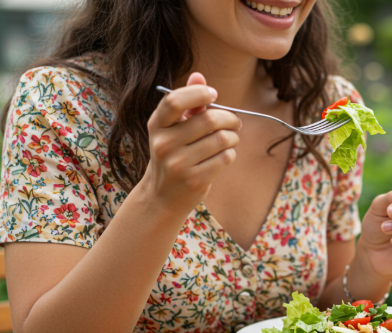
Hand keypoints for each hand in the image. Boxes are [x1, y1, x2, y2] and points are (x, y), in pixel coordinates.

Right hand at [138, 73, 241, 215]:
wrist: (163, 196)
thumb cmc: (174, 154)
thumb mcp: (173, 128)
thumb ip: (188, 103)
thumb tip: (199, 76)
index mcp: (156, 125)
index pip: (174, 101)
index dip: (198, 94)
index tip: (214, 94)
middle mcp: (163, 144)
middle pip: (209, 120)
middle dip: (230, 118)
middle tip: (235, 122)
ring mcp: (178, 164)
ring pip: (222, 139)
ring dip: (233, 138)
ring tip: (230, 140)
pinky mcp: (194, 180)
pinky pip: (226, 157)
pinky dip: (231, 154)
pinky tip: (224, 156)